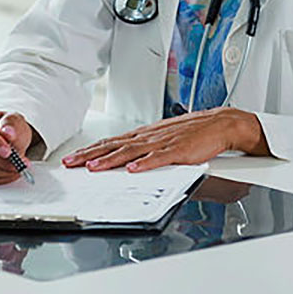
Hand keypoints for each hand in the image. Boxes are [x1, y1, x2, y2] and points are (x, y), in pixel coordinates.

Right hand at [0, 111, 35, 185]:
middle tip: (19, 161)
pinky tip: (10, 173)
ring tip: (17, 167)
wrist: (2, 139)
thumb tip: (8, 132)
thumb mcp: (12, 119)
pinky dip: (0, 179)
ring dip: (2, 171)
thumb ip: (11, 123)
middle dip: (1, 160)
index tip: (8, 150)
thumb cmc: (4, 127)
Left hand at [61, 108, 269, 172]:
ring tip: (94, 168)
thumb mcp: (163, 139)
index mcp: (145, 135)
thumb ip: (145, 149)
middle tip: (72, 163)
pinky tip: (133, 169)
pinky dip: (145, 164)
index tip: (75, 158)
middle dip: (91, 155)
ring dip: (110, 160)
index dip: (91, 150)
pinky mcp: (179, 151)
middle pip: (114, 146)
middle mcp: (149, 137)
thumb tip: (126, 160)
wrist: (220, 124)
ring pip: (131, 152)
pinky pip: (159, 158)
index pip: (112, 142)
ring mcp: (163, 143)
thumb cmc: (193, 133)